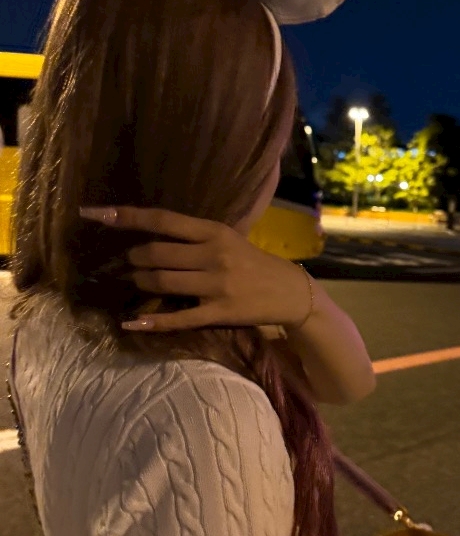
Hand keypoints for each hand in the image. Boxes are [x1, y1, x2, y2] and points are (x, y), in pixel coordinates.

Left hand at [79, 206, 312, 331]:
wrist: (289, 292)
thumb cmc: (253, 262)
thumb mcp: (228, 239)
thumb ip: (193, 236)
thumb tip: (151, 236)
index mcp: (214, 232)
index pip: (162, 220)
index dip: (126, 216)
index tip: (94, 213)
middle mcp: (213, 255)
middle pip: (155, 253)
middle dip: (133, 258)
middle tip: (129, 262)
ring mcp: (216, 286)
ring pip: (162, 282)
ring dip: (140, 282)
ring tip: (136, 282)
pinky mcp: (219, 313)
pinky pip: (178, 318)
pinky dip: (151, 321)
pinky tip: (131, 323)